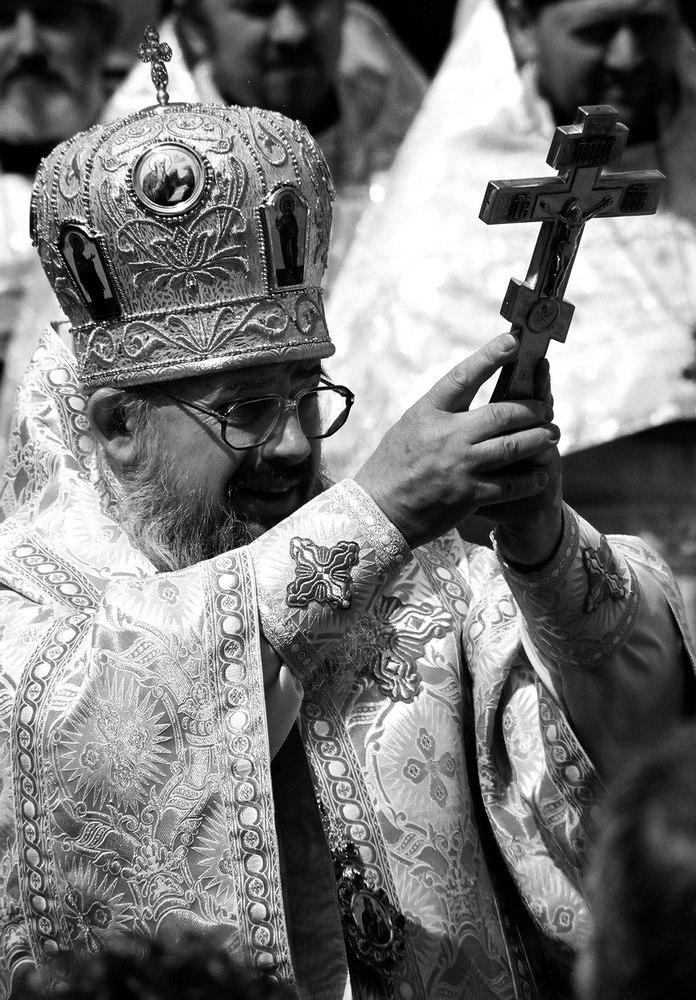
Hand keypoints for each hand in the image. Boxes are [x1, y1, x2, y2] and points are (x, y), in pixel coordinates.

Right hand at [354, 334, 559, 548]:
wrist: (378, 511)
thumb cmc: (391, 467)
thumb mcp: (409, 427)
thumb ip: (440, 412)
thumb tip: (468, 393)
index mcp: (428, 413)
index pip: (463, 376)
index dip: (490, 356)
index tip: (513, 341)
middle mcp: (447, 435)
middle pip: (502, 413)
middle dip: (532, 409)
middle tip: (545, 409)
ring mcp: (460, 466)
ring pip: (513, 446)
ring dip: (539, 439)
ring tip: (551, 435)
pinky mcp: (469, 495)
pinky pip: (511, 484)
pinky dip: (529, 479)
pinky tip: (539, 475)